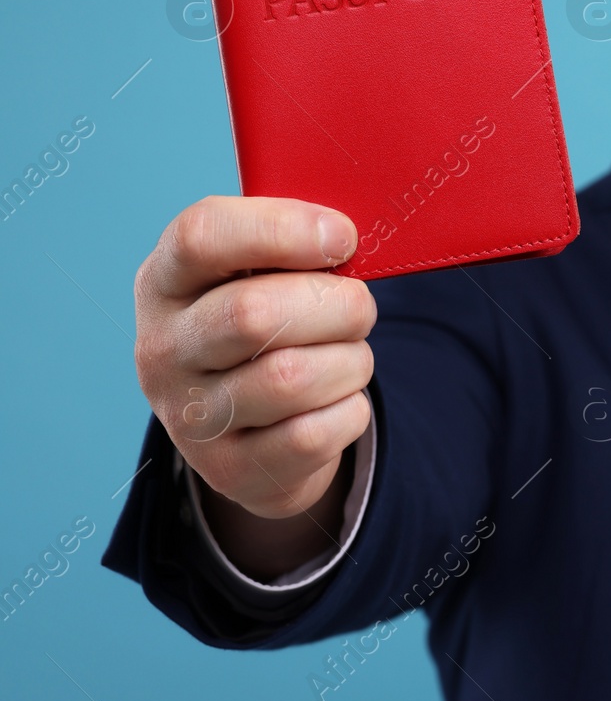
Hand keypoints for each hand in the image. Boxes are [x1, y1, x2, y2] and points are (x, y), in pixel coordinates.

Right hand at [132, 196, 375, 538]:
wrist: (251, 428)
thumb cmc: (269, 324)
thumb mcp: (262, 274)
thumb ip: (293, 244)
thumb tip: (339, 236)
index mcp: (165, 281)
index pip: (199, 236)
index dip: (282, 230)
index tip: (342, 238)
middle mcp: (162, 350)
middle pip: (254, 313)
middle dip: (337, 305)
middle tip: (359, 308)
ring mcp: (188, 418)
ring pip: (292, 378)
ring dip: (350, 361)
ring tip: (348, 356)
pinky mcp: (229, 470)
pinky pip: (313, 435)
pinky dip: (349, 411)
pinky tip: (338, 401)